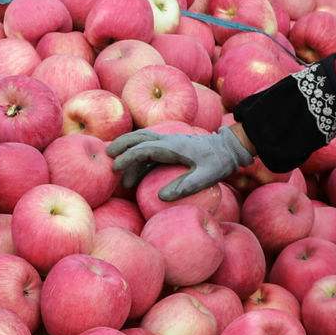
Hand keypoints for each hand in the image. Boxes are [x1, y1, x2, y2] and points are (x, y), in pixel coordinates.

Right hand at [107, 124, 254, 201]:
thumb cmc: (219, 162)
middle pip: (138, 138)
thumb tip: (161, 197)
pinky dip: (139, 157)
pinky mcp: (172, 147)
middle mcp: (168, 140)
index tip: (115, 167)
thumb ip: (186, 185)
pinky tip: (135, 171)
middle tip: (106, 155)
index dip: (128, 157)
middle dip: (121, 145)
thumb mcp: (207, 176)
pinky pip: (150, 150)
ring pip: (142, 141)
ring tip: (117, 168)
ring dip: (128, 151)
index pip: (144, 149)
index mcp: (173, 146)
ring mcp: (170, 142)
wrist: (230, 148)